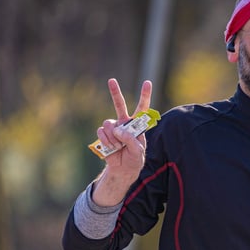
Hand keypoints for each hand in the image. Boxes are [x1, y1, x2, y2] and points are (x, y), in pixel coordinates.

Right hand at [92, 78, 152, 206]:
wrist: (122, 169)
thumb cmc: (134, 160)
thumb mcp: (137, 151)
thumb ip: (130, 140)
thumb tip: (118, 130)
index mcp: (137, 125)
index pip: (142, 108)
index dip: (145, 95)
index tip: (147, 82)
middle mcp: (125, 123)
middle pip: (120, 105)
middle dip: (115, 92)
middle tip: (111, 80)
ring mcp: (114, 128)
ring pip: (108, 123)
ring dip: (113, 137)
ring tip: (118, 146)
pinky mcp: (104, 134)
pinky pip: (102, 132)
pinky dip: (106, 141)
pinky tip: (111, 148)